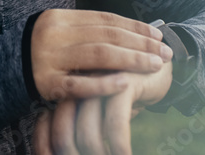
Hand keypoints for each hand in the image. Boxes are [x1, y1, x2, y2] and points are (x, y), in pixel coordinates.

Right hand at [30, 9, 172, 101]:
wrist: (6, 68)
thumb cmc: (44, 49)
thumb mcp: (61, 31)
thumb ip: (89, 29)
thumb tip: (134, 30)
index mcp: (59, 17)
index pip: (105, 20)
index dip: (134, 26)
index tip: (158, 35)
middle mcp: (54, 34)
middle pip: (106, 36)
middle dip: (140, 44)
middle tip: (165, 52)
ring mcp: (50, 59)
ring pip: (98, 56)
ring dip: (131, 60)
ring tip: (155, 65)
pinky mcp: (47, 83)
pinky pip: (80, 84)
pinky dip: (104, 84)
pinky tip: (126, 83)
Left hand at [32, 61, 172, 154]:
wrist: (157, 60)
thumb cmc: (124, 89)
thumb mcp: (101, 104)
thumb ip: (86, 120)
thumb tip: (74, 149)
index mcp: (65, 87)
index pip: (46, 126)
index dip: (48, 148)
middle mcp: (75, 84)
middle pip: (63, 132)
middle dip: (73, 154)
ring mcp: (95, 83)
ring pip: (87, 132)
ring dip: (98, 154)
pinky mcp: (122, 82)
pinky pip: (115, 123)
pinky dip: (119, 145)